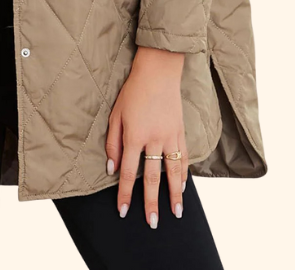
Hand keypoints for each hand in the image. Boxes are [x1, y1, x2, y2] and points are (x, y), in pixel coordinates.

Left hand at [105, 46, 188, 227]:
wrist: (158, 72)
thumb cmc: (133, 91)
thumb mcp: (116, 114)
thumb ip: (113, 143)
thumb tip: (111, 168)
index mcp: (134, 136)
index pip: (128, 172)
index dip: (125, 193)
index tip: (123, 211)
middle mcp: (154, 140)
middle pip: (152, 178)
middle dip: (151, 203)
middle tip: (151, 223)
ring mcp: (170, 137)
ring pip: (172, 172)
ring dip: (174, 195)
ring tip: (176, 213)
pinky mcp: (180, 132)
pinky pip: (183, 158)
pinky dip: (183, 175)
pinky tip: (182, 188)